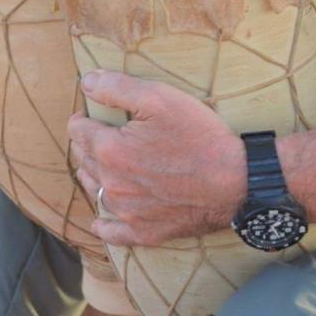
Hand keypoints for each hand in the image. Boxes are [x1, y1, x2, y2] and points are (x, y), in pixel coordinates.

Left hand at [68, 71, 245, 246]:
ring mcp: (127, 211)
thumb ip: (117, 87)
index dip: (83, 119)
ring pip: (95, 191)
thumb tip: (86, 82)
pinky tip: (99, 222)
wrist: (237, 182)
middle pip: (84, 160)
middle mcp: (112, 184)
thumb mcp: (159, 98)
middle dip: (87, 144)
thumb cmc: (199, 136)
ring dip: (92, 175)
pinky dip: (104, 226)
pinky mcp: (145, 232)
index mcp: (110, 150)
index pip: (78, 131)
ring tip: (99, 165)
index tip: (90, 115)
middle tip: (99, 135)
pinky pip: (113, 233)